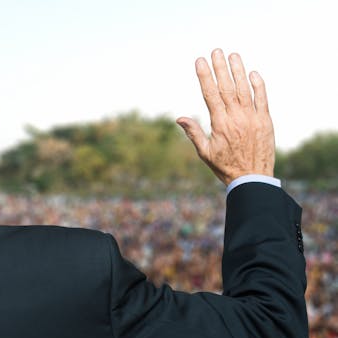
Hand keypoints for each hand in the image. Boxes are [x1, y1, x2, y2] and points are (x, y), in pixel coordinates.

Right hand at [177, 49, 274, 185]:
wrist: (252, 178)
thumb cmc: (225, 167)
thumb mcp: (205, 152)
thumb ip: (193, 133)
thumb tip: (179, 118)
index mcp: (219, 124)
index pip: (210, 94)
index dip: (205, 76)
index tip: (200, 61)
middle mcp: (236, 118)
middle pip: (227, 87)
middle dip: (220, 68)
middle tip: (216, 51)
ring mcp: (252, 118)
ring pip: (244, 89)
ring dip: (238, 71)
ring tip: (233, 55)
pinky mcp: (265, 121)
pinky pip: (262, 99)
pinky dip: (258, 85)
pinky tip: (252, 73)